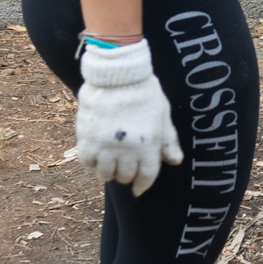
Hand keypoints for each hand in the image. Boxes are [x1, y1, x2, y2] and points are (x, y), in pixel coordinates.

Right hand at [72, 38, 181, 195]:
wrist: (116, 74)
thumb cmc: (144, 91)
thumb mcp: (162, 115)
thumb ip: (168, 140)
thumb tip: (175, 161)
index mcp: (148, 146)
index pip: (146, 177)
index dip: (142, 185)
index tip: (138, 189)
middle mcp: (127, 151)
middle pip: (125, 177)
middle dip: (126, 176)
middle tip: (124, 169)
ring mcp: (105, 146)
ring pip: (105, 174)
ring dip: (108, 171)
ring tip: (109, 163)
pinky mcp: (87, 139)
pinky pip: (87, 162)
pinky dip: (91, 162)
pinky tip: (95, 154)